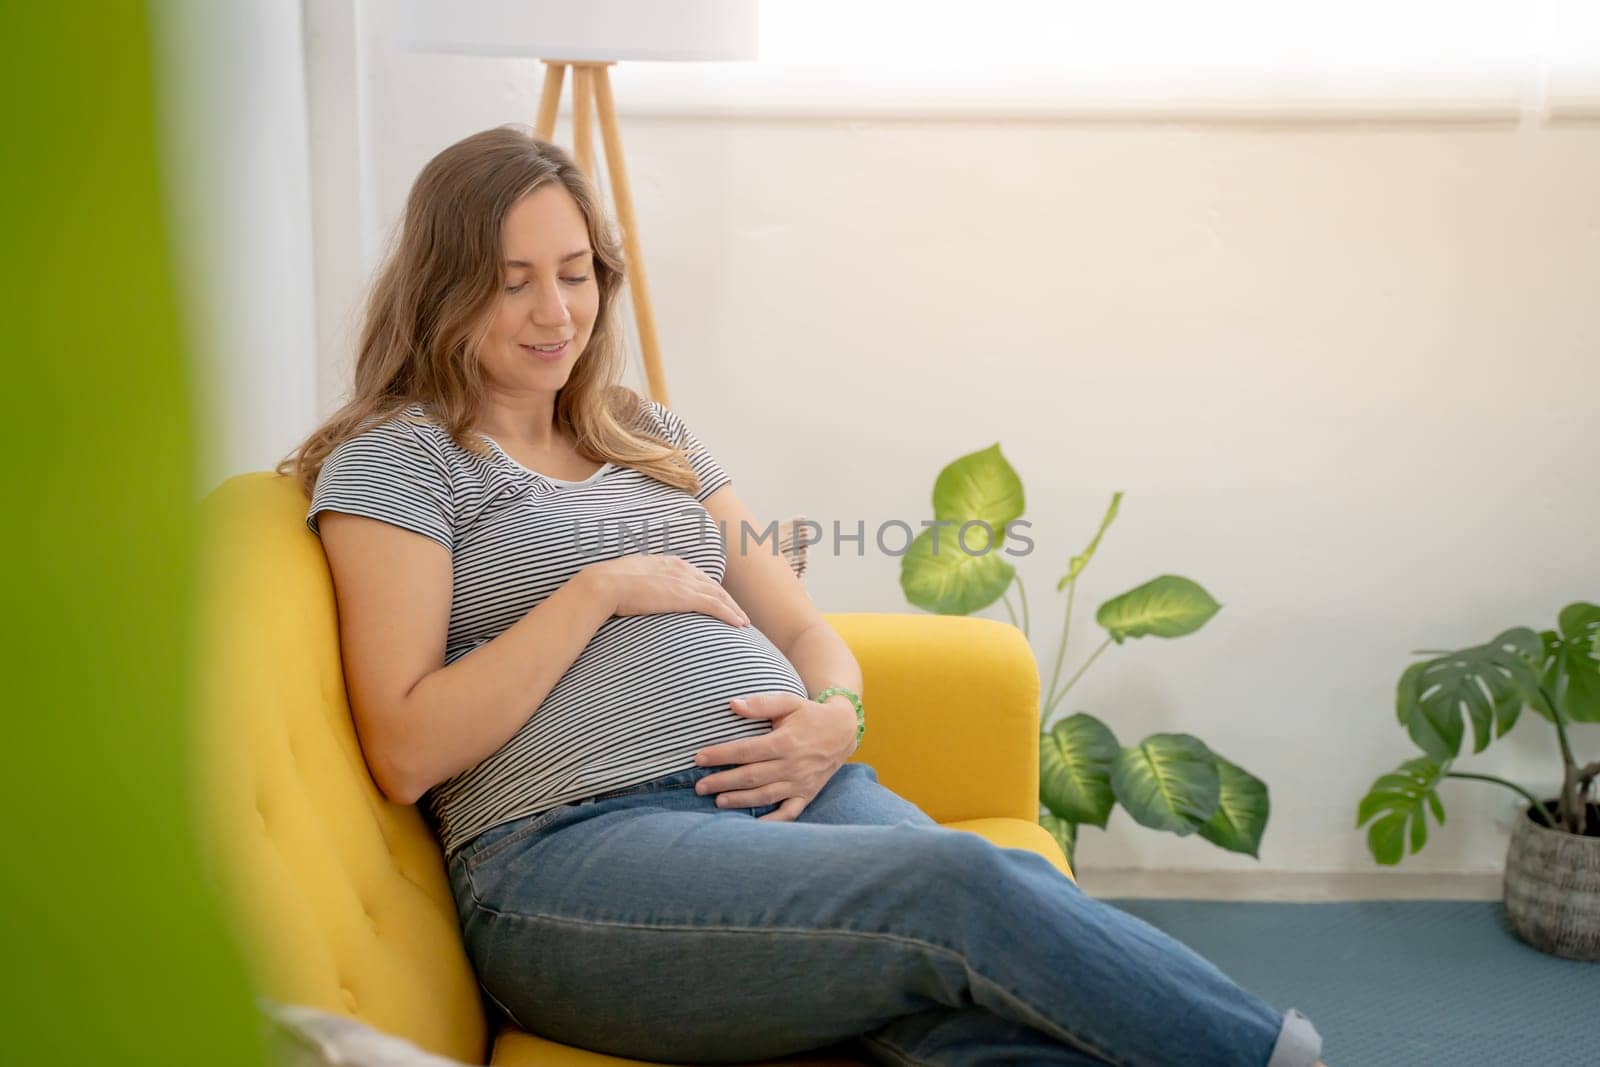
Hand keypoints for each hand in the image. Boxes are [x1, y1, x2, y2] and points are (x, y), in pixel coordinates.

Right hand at [585, 552, 750, 627]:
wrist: (605, 584)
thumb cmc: (609, 585)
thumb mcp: (630, 578)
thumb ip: (642, 584)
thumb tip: (639, 595)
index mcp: (668, 562)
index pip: (697, 577)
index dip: (710, 590)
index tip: (718, 600)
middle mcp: (681, 568)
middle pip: (713, 585)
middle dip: (728, 600)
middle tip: (738, 614)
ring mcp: (684, 581)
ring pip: (719, 596)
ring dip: (734, 610)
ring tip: (743, 622)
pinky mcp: (685, 596)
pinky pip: (715, 606)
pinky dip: (730, 614)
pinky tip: (739, 624)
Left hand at [692, 692, 858, 820]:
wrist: (843, 731)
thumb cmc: (810, 714)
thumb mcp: (789, 701)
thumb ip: (761, 703)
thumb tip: (732, 704)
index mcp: (785, 742)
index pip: (746, 751)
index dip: (721, 755)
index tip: (699, 758)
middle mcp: (792, 766)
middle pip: (751, 777)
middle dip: (722, 782)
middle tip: (699, 786)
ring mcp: (800, 783)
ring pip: (765, 795)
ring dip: (740, 800)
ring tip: (718, 802)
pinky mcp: (807, 795)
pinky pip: (788, 813)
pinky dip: (771, 822)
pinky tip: (753, 826)